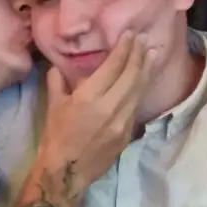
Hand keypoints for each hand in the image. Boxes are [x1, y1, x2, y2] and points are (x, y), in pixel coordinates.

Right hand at [37, 34, 155, 190]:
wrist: (66, 171)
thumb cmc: (56, 136)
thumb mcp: (53, 105)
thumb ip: (58, 81)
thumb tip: (59, 66)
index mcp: (90, 97)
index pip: (113, 66)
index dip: (123, 49)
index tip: (129, 35)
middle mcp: (110, 107)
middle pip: (132, 75)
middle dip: (138, 55)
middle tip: (143, 39)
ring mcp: (122, 121)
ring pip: (139, 90)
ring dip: (147, 70)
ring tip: (152, 54)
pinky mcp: (128, 133)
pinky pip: (137, 106)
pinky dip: (142, 90)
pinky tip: (144, 81)